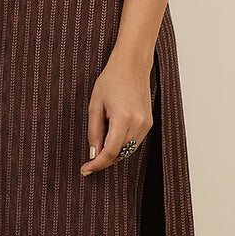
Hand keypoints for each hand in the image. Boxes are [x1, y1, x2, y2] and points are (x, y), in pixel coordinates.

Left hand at [80, 51, 153, 175]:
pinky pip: (134, 142)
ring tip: (99, 144)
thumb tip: (93, 153)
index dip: (97, 164)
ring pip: (127, 150)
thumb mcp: (95, 105)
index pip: (110, 152)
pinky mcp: (149, 123)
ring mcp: (146, 124)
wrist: (132, 65)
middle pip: (119, 154)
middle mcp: (138, 124)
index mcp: (123, 118)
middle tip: (88, 161)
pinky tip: (112, 137)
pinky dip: (122, 145)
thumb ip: (94, 132)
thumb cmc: (111, 80)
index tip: (85, 170)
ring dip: (113, 153)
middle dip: (103, 160)